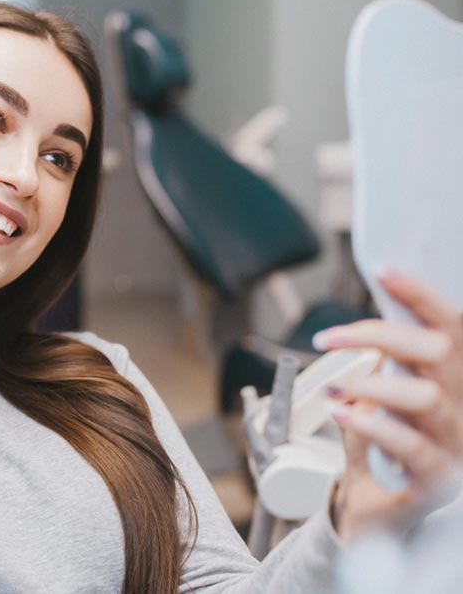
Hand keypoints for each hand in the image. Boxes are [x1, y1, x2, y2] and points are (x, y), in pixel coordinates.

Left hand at [313, 269, 462, 541]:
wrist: (383, 508)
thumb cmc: (386, 442)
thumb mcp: (383, 394)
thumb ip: (383, 361)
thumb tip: (361, 322)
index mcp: (456, 377)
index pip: (453, 326)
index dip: (421, 295)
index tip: (382, 271)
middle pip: (436, 352)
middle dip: (377, 334)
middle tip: (328, 337)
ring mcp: (457, 441)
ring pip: (425, 396)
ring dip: (368, 382)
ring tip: (333, 386)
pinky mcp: (439, 478)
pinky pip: (407, 443)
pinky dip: (367, 422)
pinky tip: (339, 413)